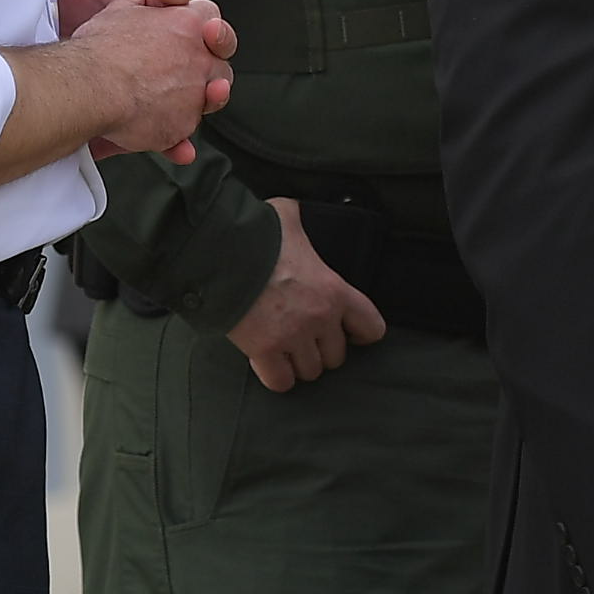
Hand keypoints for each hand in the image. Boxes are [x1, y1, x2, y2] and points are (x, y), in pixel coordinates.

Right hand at [59, 0, 234, 166]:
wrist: (91, 86)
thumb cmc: (100, 48)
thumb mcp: (117, 11)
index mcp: (188, 23)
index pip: (208, 16)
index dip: (202, 23)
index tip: (198, 28)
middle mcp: (199, 57)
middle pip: (220, 59)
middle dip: (211, 62)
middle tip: (196, 68)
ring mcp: (195, 93)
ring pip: (212, 96)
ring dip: (205, 100)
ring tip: (189, 104)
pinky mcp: (181, 126)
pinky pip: (187, 133)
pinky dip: (181, 139)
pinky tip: (179, 149)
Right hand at [226, 199, 387, 391]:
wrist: (222, 253)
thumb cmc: (258, 235)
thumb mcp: (290, 217)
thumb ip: (301, 220)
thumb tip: (294, 211)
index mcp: (335, 290)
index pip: (371, 327)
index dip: (361, 333)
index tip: (350, 332)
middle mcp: (320, 318)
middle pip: (337, 356)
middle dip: (322, 349)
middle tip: (307, 337)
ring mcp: (293, 337)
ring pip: (311, 371)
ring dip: (300, 363)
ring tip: (288, 350)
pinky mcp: (264, 352)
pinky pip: (281, 382)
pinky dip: (277, 377)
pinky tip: (271, 363)